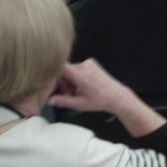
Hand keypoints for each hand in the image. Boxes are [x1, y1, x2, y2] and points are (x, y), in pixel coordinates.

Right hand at [49, 60, 165, 137]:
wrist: (117, 96)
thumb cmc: (98, 102)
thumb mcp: (79, 104)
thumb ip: (63, 101)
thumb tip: (49, 100)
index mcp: (80, 75)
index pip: (61, 67)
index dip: (55, 75)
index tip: (55, 85)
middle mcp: (83, 65)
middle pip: (66, 70)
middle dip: (65, 82)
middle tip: (70, 94)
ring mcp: (89, 62)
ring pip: (72, 69)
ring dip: (71, 79)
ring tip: (78, 91)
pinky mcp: (92, 62)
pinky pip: (79, 67)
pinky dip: (77, 75)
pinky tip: (84, 84)